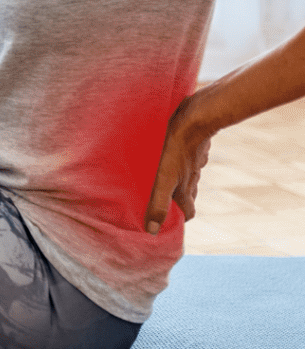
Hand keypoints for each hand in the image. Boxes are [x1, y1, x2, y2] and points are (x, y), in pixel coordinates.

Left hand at [144, 95, 212, 233]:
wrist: (197, 117)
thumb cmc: (177, 148)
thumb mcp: (164, 178)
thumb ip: (158, 202)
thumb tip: (151, 230)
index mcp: (185, 187)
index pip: (189, 211)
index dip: (181, 218)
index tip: (171, 221)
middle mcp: (193, 176)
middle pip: (188, 193)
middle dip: (176, 199)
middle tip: (161, 199)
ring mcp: (195, 160)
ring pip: (188, 174)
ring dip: (176, 178)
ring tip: (159, 175)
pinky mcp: (194, 144)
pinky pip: (187, 155)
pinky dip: (178, 159)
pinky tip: (167, 151)